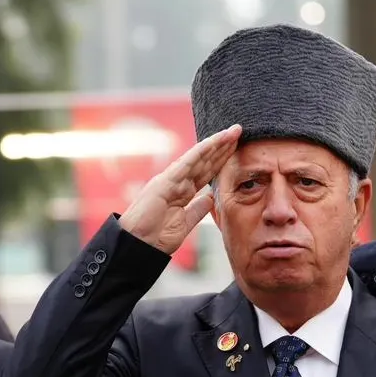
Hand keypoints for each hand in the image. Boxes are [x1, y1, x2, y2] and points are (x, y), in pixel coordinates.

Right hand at [119, 124, 241, 254]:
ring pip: (197, 158)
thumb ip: (197, 209)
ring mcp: (170, 180)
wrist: (137, 246)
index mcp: (180, 191)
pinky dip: (199, 152)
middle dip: (222, 147)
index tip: (236, 148)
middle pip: (204, 161)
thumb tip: (210, 197)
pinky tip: (213, 142)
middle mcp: (176, 181)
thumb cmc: (155, 237)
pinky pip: (185, 164)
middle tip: (238, 131)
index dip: (221, 160)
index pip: (205, 171)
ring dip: (216, 144)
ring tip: (232, 132)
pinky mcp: (164, 182)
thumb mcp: (184, 223)